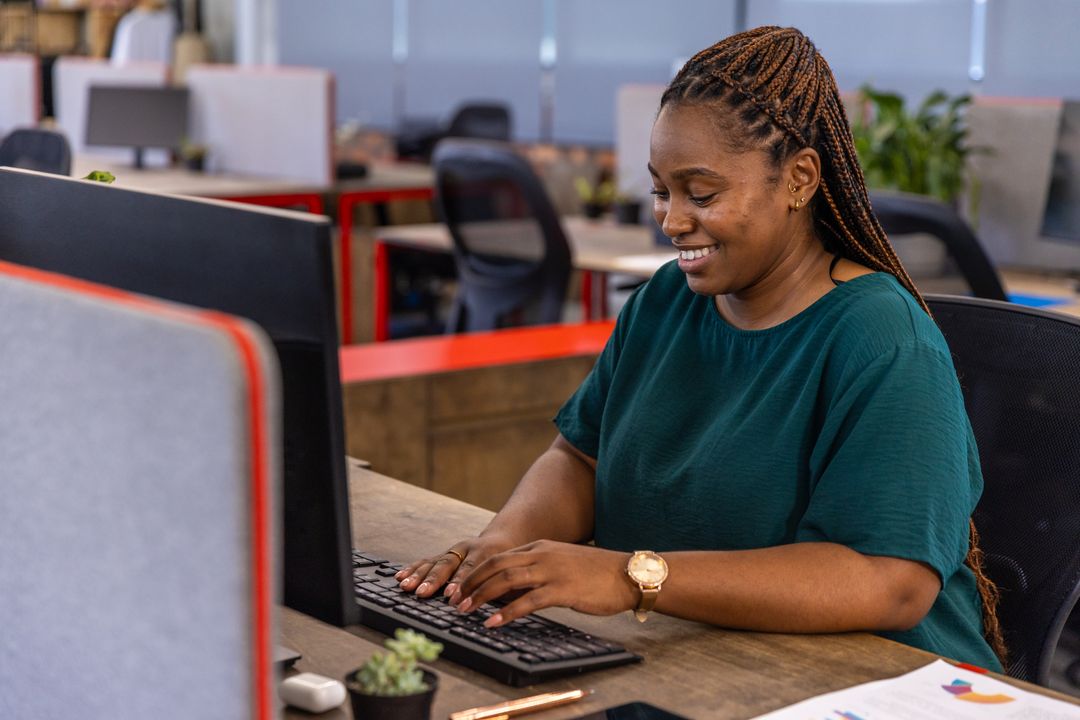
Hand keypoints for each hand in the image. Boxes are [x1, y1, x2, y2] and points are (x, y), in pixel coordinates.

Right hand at [395, 534, 515, 598]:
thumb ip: (504, 591)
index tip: (451, 598)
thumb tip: (499, 614)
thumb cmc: (510, 566)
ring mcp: (455, 550)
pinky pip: (427, 561)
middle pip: (449, 564)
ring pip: (435, 562)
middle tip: (423, 593)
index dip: (460, 583)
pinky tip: (401, 576)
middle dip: (434, 580)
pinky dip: (414, 569)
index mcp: (488, 552)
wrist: (504, 540)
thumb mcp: (513, 576)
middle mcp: (468, 548)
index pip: (472, 568)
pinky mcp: (445, 554)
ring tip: (407, 587)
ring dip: (420, 576)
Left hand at [451, 540, 635, 627]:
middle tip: (454, 601)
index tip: (459, 588)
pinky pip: (527, 601)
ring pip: (506, 580)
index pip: (498, 557)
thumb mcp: (561, 563)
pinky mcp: (562, 590)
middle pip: (495, 565)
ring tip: (467, 611)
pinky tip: (494, 622)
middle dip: (471, 583)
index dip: (475, 573)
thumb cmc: (596, 572)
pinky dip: (507, 612)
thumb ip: (537, 570)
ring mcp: (551, 571)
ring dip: (482, 596)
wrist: (627, 574)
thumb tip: (512, 588)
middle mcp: (542, 555)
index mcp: (540, 547)